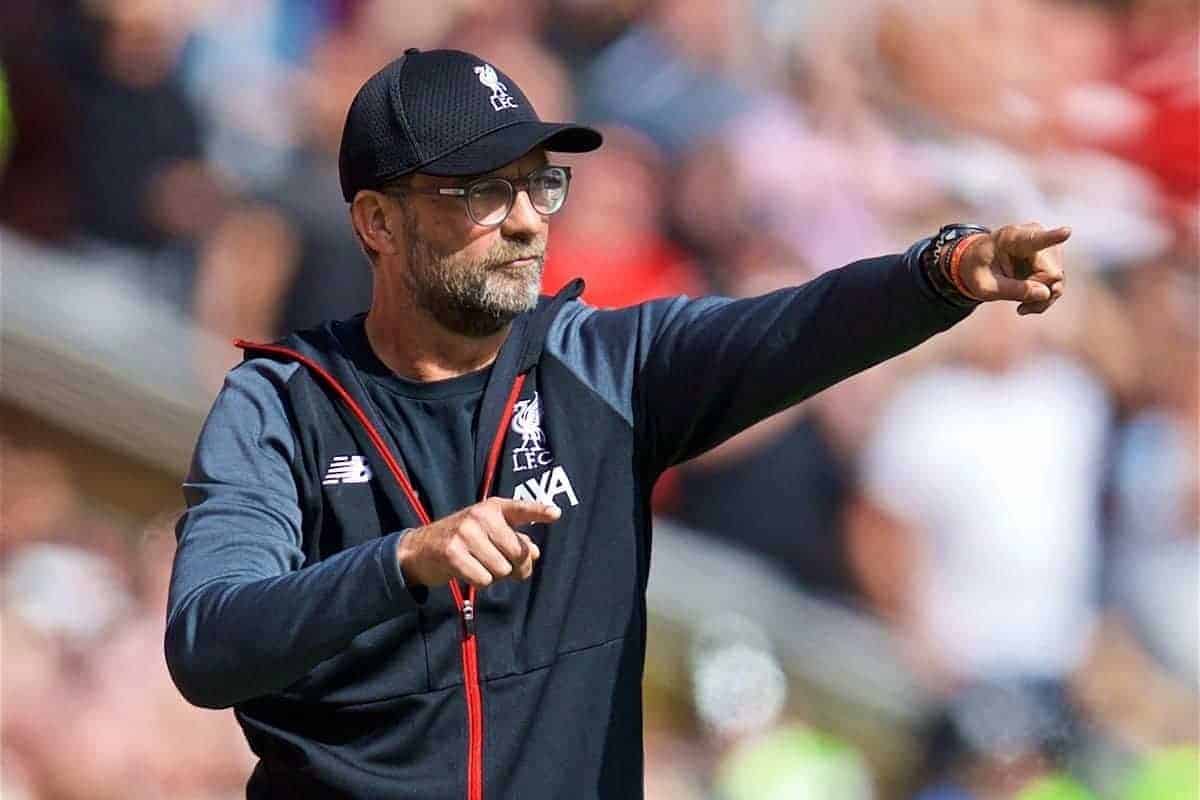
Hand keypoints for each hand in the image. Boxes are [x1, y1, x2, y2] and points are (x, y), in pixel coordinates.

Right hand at [396, 498, 560, 588]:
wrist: (420, 549)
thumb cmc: (462, 541)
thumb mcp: (488, 533)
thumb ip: (514, 540)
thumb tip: (534, 553)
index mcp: (493, 508)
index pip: (521, 509)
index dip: (539, 512)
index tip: (556, 514)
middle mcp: (480, 515)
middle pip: (518, 553)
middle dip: (514, 566)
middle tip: (500, 565)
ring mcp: (465, 532)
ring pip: (501, 569)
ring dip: (493, 575)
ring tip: (478, 564)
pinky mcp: (452, 552)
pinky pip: (483, 579)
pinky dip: (478, 581)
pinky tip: (466, 571)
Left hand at [957, 223, 1069, 314]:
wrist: (979, 262)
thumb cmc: (977, 270)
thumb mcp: (984, 286)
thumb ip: (1011, 290)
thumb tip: (1046, 293)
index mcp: (1011, 238)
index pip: (1035, 239)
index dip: (1052, 237)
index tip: (1066, 232)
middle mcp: (1035, 236)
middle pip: (1051, 273)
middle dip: (1037, 293)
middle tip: (1021, 306)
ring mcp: (1047, 246)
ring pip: (1058, 280)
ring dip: (1042, 298)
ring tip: (1022, 305)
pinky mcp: (1053, 258)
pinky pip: (1057, 284)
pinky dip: (1044, 297)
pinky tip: (1029, 303)